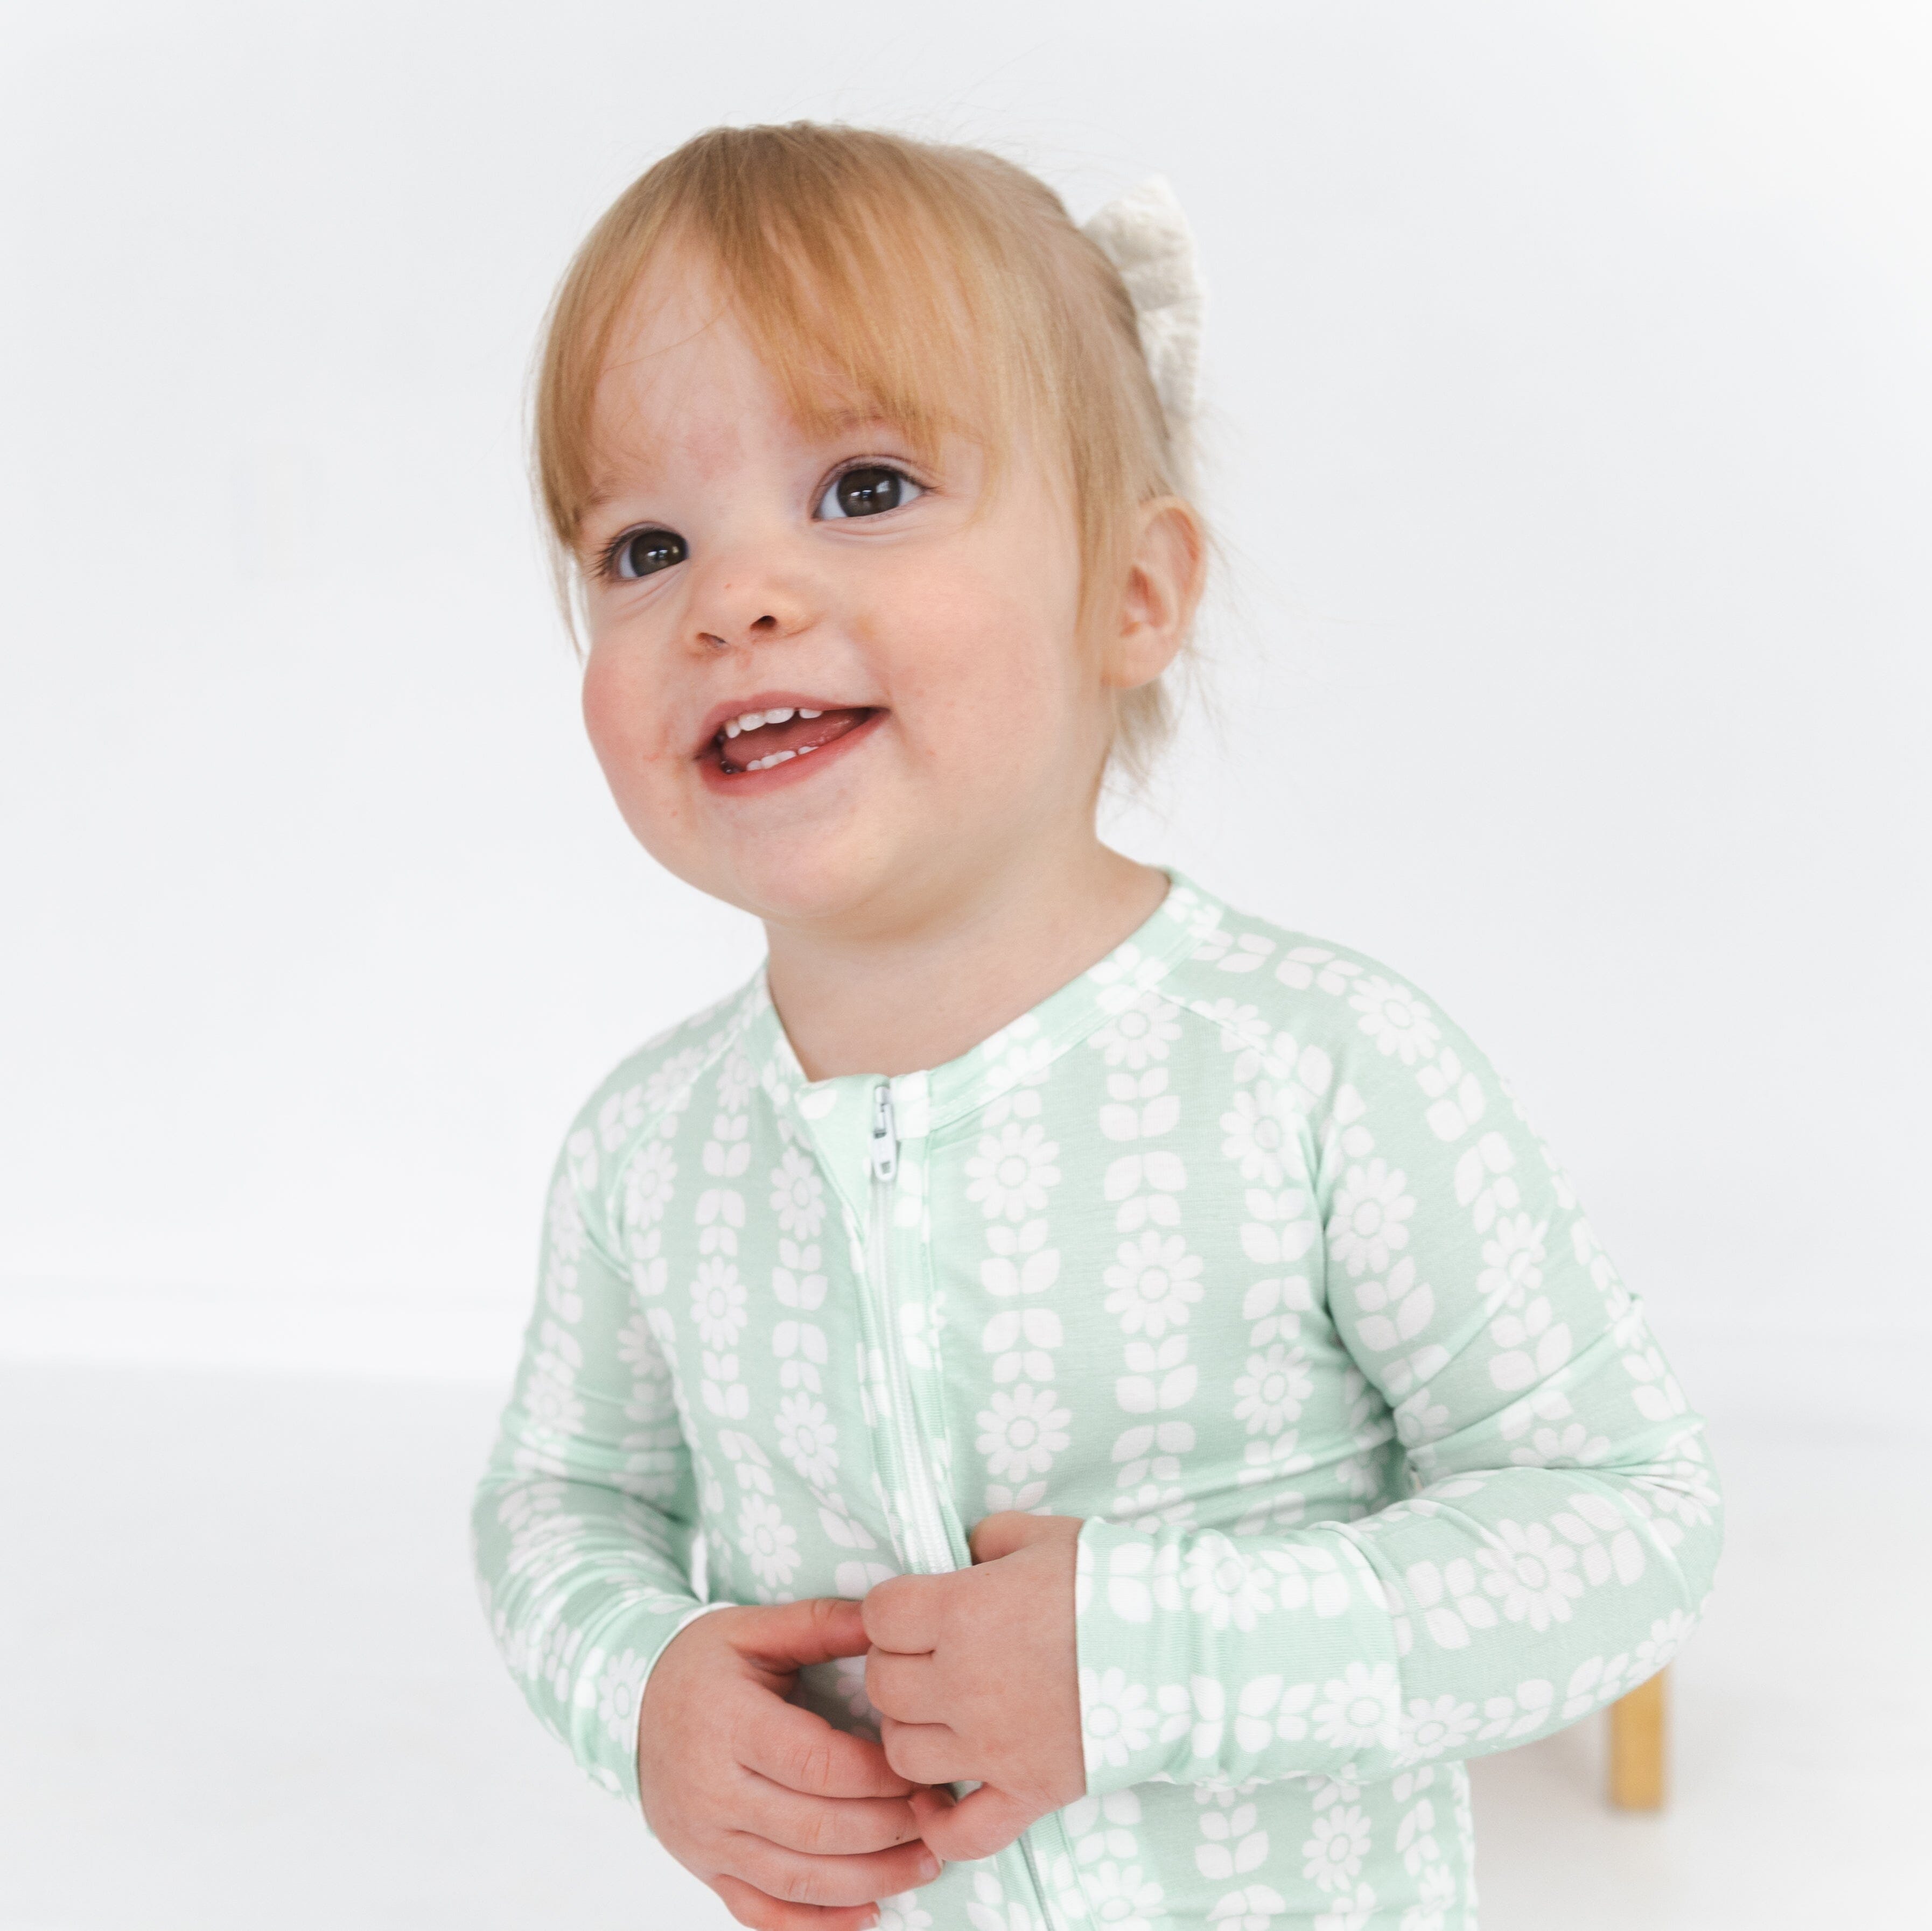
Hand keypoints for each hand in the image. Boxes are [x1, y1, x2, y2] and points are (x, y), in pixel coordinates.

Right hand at [638, 1597, 941, 1929]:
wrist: (631, 1707)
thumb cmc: (704, 1664)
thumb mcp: (754, 1629)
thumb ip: (821, 1624)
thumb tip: (888, 1622)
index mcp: (727, 1724)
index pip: (817, 1765)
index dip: (880, 1775)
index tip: (926, 1768)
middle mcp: (710, 1791)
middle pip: (814, 1829)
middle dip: (889, 1830)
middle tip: (941, 1818)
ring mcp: (704, 1840)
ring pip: (796, 1881)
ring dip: (870, 1880)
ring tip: (926, 1864)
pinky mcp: (704, 1871)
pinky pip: (762, 1915)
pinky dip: (817, 1925)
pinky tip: (870, 1913)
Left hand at [862, 1512, 1084, 1861]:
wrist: (1186, 1645)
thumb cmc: (1114, 1580)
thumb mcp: (1043, 1535)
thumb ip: (986, 1541)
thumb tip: (961, 1558)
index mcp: (961, 1612)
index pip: (879, 1616)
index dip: (891, 1611)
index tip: (915, 1610)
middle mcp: (964, 1685)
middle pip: (882, 1685)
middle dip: (897, 1666)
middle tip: (929, 1656)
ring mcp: (993, 1747)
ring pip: (903, 1753)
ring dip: (913, 1731)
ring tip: (941, 1714)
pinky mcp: (1029, 1793)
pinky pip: (962, 1833)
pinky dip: (941, 1826)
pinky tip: (937, 1802)